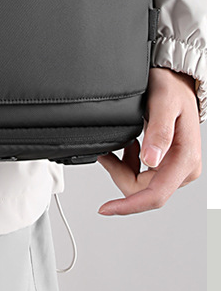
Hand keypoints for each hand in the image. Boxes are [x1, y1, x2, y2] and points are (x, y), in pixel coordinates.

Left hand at [97, 68, 201, 215]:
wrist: (178, 82)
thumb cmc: (172, 89)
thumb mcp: (164, 103)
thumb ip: (158, 131)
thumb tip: (150, 160)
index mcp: (185, 159)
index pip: (156, 196)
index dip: (129, 205)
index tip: (107, 208)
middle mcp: (184, 169)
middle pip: (143, 190)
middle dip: (120, 174)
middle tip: (107, 151)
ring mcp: (176, 168)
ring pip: (141, 184)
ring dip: (123, 168)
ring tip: (118, 145)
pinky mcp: (168, 164)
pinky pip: (143, 174)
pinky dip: (129, 163)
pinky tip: (128, 145)